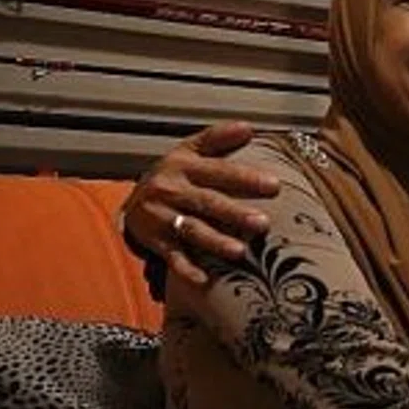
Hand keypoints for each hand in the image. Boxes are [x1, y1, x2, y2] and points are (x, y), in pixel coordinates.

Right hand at [122, 122, 279, 285]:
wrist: (134, 201)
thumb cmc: (174, 175)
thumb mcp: (191, 151)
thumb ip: (218, 139)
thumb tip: (248, 127)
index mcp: (182, 166)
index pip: (217, 171)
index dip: (244, 178)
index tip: (275, 185)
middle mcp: (170, 191)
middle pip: (206, 203)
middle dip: (234, 214)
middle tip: (263, 223)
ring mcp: (162, 218)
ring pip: (191, 230)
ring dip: (215, 242)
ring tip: (240, 251)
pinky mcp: (156, 242)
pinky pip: (173, 257)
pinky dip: (187, 270)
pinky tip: (205, 280)